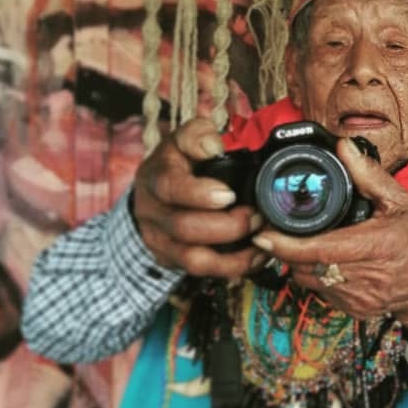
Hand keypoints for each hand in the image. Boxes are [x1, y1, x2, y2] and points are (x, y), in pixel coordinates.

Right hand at [132, 118, 267, 278]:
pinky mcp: (173, 260)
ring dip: (232, 253)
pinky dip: (234, 267)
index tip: (228, 194)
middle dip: (227, 226)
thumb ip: (199, 135)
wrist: (149, 198)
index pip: (169, 186)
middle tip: (255, 216)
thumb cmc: (176, 165)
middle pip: (184, 228)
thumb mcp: (182, 140)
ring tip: (259, 237)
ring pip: (193, 258)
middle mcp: (153, 212)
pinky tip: (257, 256)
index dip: (198, 193)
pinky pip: (203, 272)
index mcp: (156, 176)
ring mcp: (161, 240)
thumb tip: (214, 147)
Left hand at [252, 137, 407, 325]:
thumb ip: (369, 176)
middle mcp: (362, 276)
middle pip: (305, 265)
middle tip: (281, 229)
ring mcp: (356, 297)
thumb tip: (344, 148)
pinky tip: (328, 259)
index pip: (316, 249)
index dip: (284, 244)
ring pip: (308, 279)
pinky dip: (317, 274)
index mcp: (373, 246)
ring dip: (301, 262)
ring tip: (306, 242)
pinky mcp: (353, 309)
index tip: (263, 234)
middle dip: (288, 248)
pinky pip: (321, 291)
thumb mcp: (402, 203)